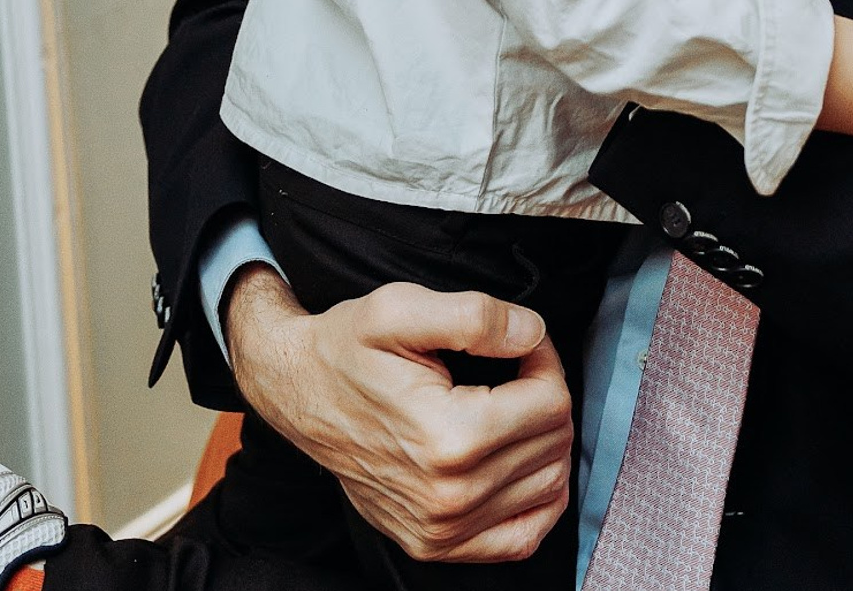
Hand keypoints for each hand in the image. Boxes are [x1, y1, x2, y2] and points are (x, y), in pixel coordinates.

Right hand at [225, 266, 573, 563]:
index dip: (546, 360)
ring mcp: (440, 529)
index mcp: (448, 438)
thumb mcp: (402, 308)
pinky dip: (537, 500)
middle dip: (548, 395)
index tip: (523, 342)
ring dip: (545, 439)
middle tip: (518, 367)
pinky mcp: (433, 544)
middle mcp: (448, 496)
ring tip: (513, 404)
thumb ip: (476, 317)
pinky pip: (521, 539)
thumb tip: (532, 333)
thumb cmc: (348, 348)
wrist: (299, 392)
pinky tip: (522, 461)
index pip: (551, 403)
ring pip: (547, 486)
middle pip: (553, 444)